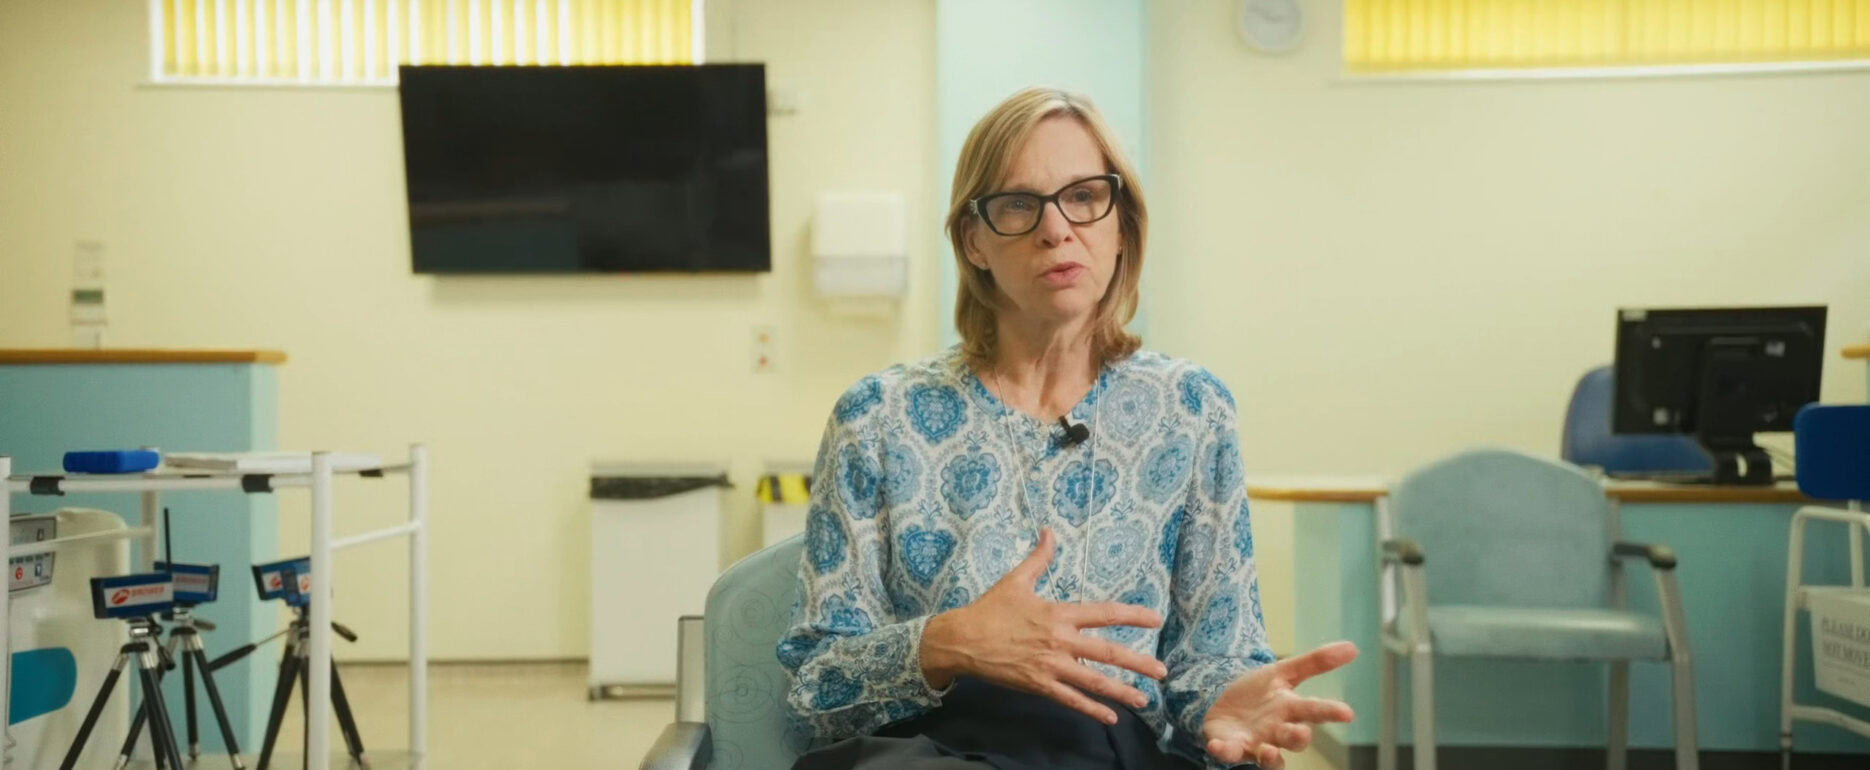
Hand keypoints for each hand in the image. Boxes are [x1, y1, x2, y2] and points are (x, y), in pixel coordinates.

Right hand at [919, 527, 1169, 724]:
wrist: (962, 639)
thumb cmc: (990, 609)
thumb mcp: (1016, 580)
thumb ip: (1039, 558)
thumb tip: (1049, 531)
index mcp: (1058, 613)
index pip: (1104, 613)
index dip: (1132, 616)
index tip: (1156, 620)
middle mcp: (1060, 640)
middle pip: (1107, 652)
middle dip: (1138, 663)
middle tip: (1163, 671)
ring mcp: (1050, 665)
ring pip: (1093, 681)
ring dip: (1121, 691)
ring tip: (1144, 701)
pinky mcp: (1039, 684)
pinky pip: (1070, 699)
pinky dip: (1091, 709)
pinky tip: (1110, 718)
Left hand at [1201, 641, 1357, 767]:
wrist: (1221, 702)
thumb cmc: (1258, 692)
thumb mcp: (1282, 672)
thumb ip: (1315, 662)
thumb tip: (1353, 647)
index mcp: (1291, 709)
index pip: (1315, 710)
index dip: (1331, 712)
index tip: (1347, 713)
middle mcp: (1277, 731)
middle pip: (1293, 738)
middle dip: (1298, 738)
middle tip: (1302, 733)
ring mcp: (1255, 742)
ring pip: (1268, 756)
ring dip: (1270, 756)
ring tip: (1268, 751)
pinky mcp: (1231, 747)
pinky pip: (1229, 753)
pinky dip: (1224, 751)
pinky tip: (1217, 746)